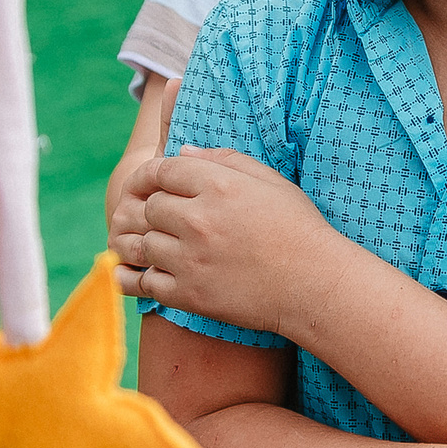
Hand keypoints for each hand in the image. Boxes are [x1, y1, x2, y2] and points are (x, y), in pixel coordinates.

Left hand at [110, 145, 350, 335]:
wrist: (313, 285)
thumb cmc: (298, 229)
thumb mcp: (269, 181)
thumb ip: (224, 160)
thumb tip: (183, 152)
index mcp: (218, 185)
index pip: (162, 170)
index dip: (149, 174)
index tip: (148, 181)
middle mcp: (198, 220)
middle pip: (149, 206)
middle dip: (148, 207)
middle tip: (151, 213)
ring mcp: (190, 260)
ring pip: (141, 243)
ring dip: (139, 240)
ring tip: (141, 240)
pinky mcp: (188, 295)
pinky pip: (144, 283)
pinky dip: (133, 277)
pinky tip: (133, 272)